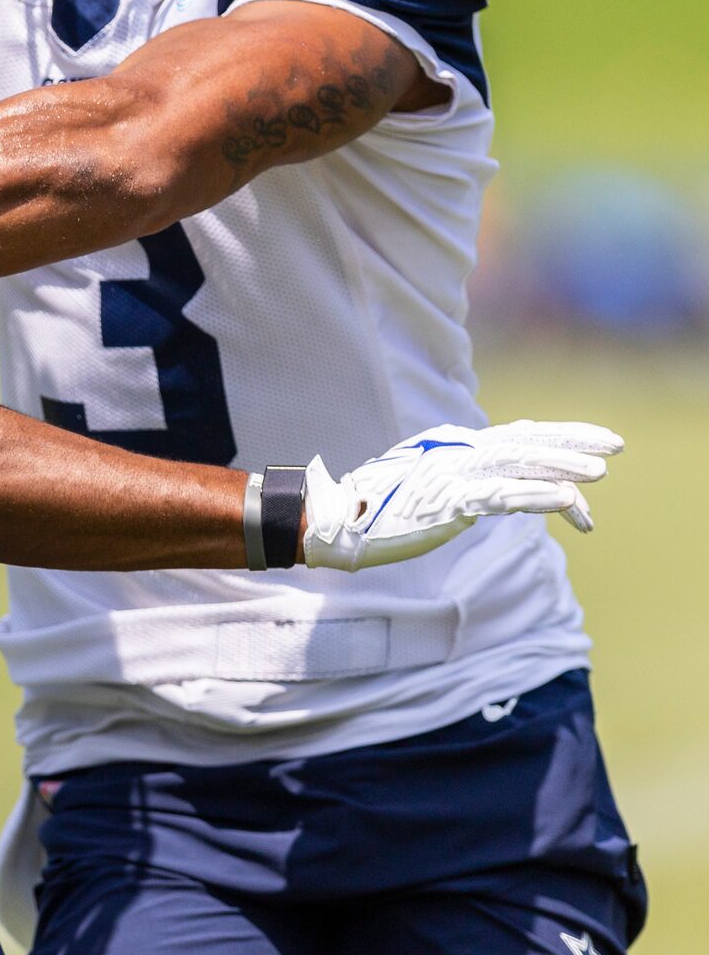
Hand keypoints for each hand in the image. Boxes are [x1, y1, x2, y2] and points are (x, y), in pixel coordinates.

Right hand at [303, 420, 622, 571]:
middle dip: (573, 443)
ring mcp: (455, 474)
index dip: (558, 437)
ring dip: (563, 468)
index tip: (592, 443)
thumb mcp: (426, 484)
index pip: (516, 437)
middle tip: (615, 445)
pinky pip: (503, 498)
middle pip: (526, 442)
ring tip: (602, 472)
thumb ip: (463, 480)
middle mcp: (458, 452)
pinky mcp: (450, 502)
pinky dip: (538, 497)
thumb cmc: (377, 506)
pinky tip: (568, 501)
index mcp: (455, 446)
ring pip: (521, 465)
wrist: (339, 517)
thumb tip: (499, 492)